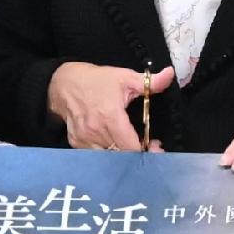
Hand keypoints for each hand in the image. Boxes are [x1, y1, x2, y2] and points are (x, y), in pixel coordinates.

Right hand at [49, 60, 172, 152]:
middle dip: (138, 154)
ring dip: (123, 155)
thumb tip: (170, 74)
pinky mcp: (76, 143)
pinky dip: (107, 154)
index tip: (156, 148)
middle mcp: (96, 131)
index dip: (147, 151)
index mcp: (110, 116)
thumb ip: (150, 82)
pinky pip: (96, 156)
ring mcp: (84, 139)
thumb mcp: (124, 77)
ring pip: (109, 158)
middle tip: (149, 148)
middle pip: (122, 156)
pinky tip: (115, 146)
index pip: (131, 147)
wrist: (62, 83)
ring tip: (132, 146)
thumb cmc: (95, 80)